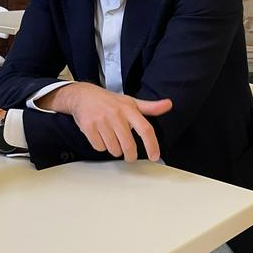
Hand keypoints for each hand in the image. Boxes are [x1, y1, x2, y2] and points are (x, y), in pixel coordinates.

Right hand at [38, 83, 171, 161]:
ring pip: (113, 149)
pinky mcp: (89, 126)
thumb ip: (150, 107)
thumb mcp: (130, 101)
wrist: (83, 96)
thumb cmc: (109, 101)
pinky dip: (100, 146)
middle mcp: (116, 114)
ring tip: (111, 138)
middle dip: (130, 155)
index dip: (152, 145)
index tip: (154, 157)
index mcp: (129, 109)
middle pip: (128, 145)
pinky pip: (99, 147)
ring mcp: (101, 120)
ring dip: (114, 149)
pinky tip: (100, 136)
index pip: (145, 129)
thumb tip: (169, 104)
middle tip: (129, 156)